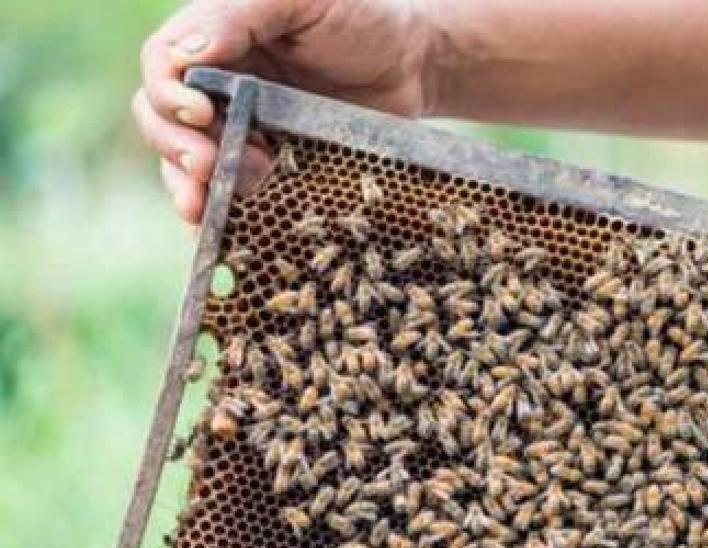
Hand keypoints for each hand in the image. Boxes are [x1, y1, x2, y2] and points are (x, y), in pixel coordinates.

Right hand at [134, 0, 438, 222]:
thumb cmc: (364, 18)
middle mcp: (216, 85)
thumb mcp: (303, 0)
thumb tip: (185, 56)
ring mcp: (240, 129)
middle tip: (204, 167)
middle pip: (161, 118)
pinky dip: (220, 216)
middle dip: (174, 146)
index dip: (167, 92)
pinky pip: (231, 194)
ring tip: (205, 206)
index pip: (162, 64)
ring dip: (187, 187)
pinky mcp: (270, 167)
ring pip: (186, 162)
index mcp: (216, 37)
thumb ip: (239, 16)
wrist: (415, 66)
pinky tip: (219, 233)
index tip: (198, 115)